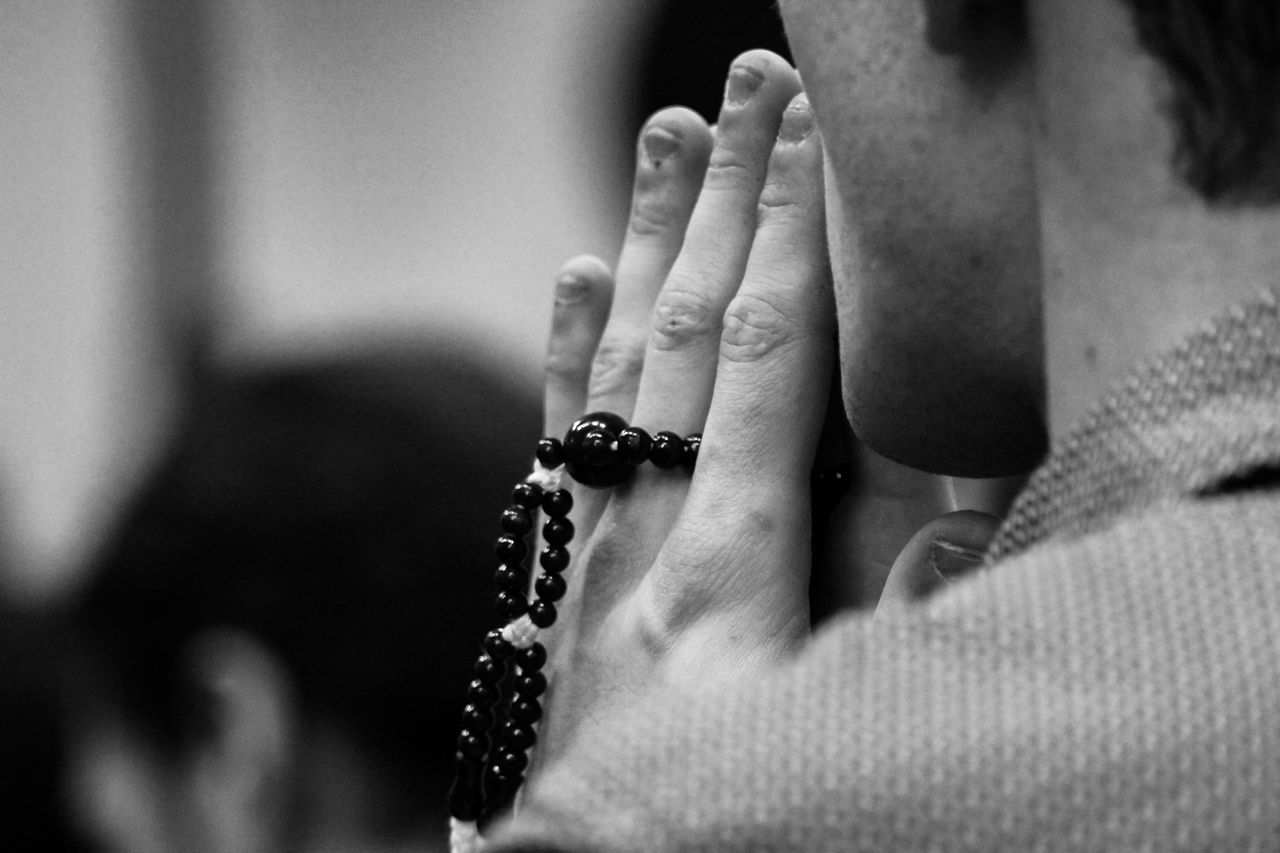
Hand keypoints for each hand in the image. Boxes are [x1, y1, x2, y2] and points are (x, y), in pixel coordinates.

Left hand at [535, 50, 822, 762]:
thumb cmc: (717, 825)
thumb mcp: (826, 737)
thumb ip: (884, 627)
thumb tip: (947, 518)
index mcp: (729, 565)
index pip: (766, 360)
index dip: (794, 240)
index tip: (812, 139)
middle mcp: (645, 532)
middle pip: (692, 330)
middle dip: (729, 199)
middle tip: (750, 86)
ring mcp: (584, 545)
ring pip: (620, 359)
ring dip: (649, 237)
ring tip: (666, 133)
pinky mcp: (549, 571)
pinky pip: (556, 434)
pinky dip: (569, 346)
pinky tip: (575, 271)